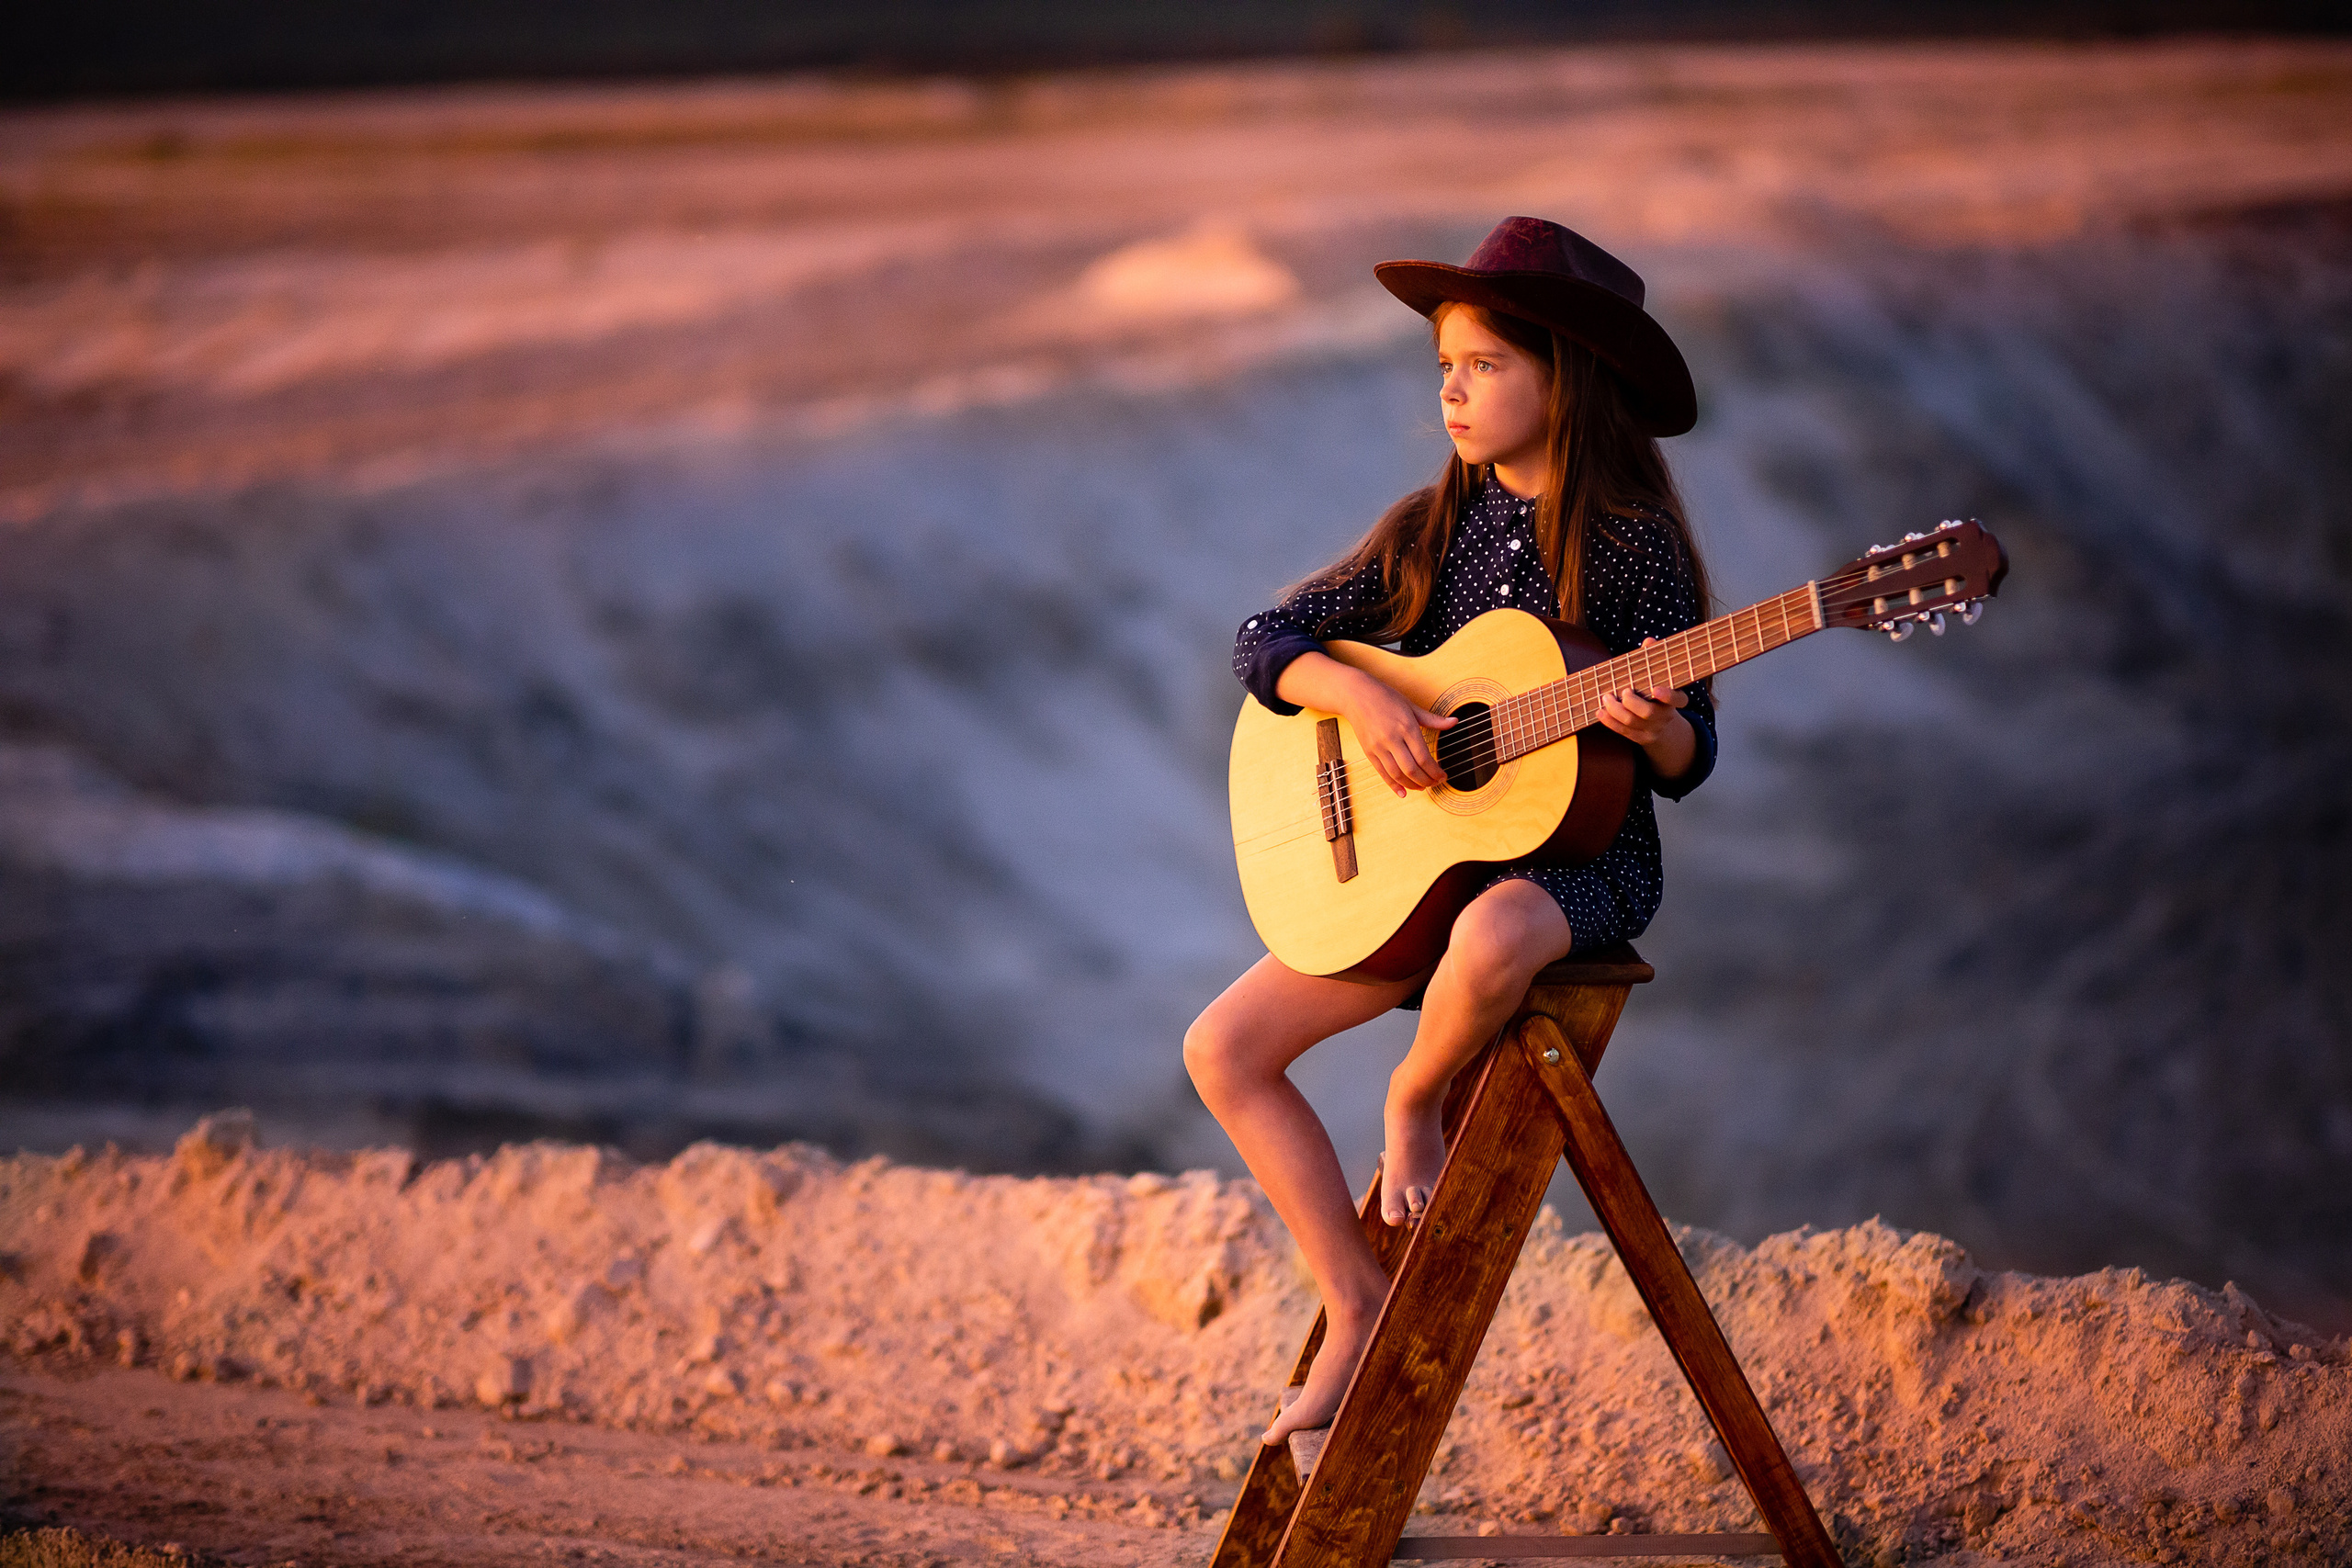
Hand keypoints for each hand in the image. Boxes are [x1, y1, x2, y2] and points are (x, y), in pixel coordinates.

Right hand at [1339, 669, 1455, 796]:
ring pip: (1397, 774)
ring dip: (1412, 785)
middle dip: (1426, 781)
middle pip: (1411, 769)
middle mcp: (1392, 738)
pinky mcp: (1369, 752)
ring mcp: (1378, 746)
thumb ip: (1433, 719)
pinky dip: (1393, 785)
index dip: (1435, 771)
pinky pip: (1382, 773)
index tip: (1442, 775)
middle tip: (1435, 783)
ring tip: (1422, 787)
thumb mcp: (1411, 706)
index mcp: (1406, 726)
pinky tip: (1403, 792)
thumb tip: (1454, 722)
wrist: (1357, 695)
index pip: (1423, 757)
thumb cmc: (1385, 698)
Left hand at [1597, 637, 1689, 750]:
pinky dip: (1610, 722)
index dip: (1668, 696)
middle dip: (1631, 702)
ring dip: (1615, 710)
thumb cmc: (1655, 690)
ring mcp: (1654, 729)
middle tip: (1622, 691)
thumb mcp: (1658, 676)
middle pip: (1649, 713)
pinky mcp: (1641, 738)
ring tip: (1605, 697)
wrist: (1661, 723)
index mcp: (1675, 699)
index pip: (1678, 699)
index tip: (1655, 689)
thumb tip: (1649, 641)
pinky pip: (1624, 732)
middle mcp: (1666, 716)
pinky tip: (1600, 711)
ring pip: (1633, 722)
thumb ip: (1653, 659)